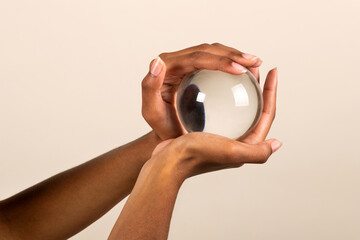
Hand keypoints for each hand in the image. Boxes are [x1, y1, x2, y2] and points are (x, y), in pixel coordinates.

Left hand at [141, 43, 262, 139]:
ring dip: (235, 55)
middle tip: (253, 62)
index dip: (219, 61)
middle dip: (232, 54)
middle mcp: (177, 61)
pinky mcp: (196, 70)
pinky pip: (216, 60)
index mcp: (167, 67)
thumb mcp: (151, 112)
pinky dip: (232, 62)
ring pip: (214, 52)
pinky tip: (248, 69)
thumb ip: (150, 87)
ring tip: (255, 63)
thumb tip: (157, 61)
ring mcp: (187, 64)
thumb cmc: (162, 127)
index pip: (196, 58)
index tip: (239, 69)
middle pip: (208, 50)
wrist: (168, 134)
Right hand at [150, 68, 280, 179]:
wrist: (168, 161)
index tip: (272, 71)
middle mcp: (236, 141)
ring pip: (236, 107)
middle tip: (255, 68)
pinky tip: (215, 83)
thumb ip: (257, 152)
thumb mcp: (231, 151)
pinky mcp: (206, 131)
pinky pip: (220, 108)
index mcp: (245, 146)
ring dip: (241, 88)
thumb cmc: (197, 155)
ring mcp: (221, 136)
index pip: (266, 116)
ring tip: (239, 71)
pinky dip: (222, 94)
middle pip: (254, 110)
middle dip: (258, 88)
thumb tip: (278, 143)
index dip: (271, 93)